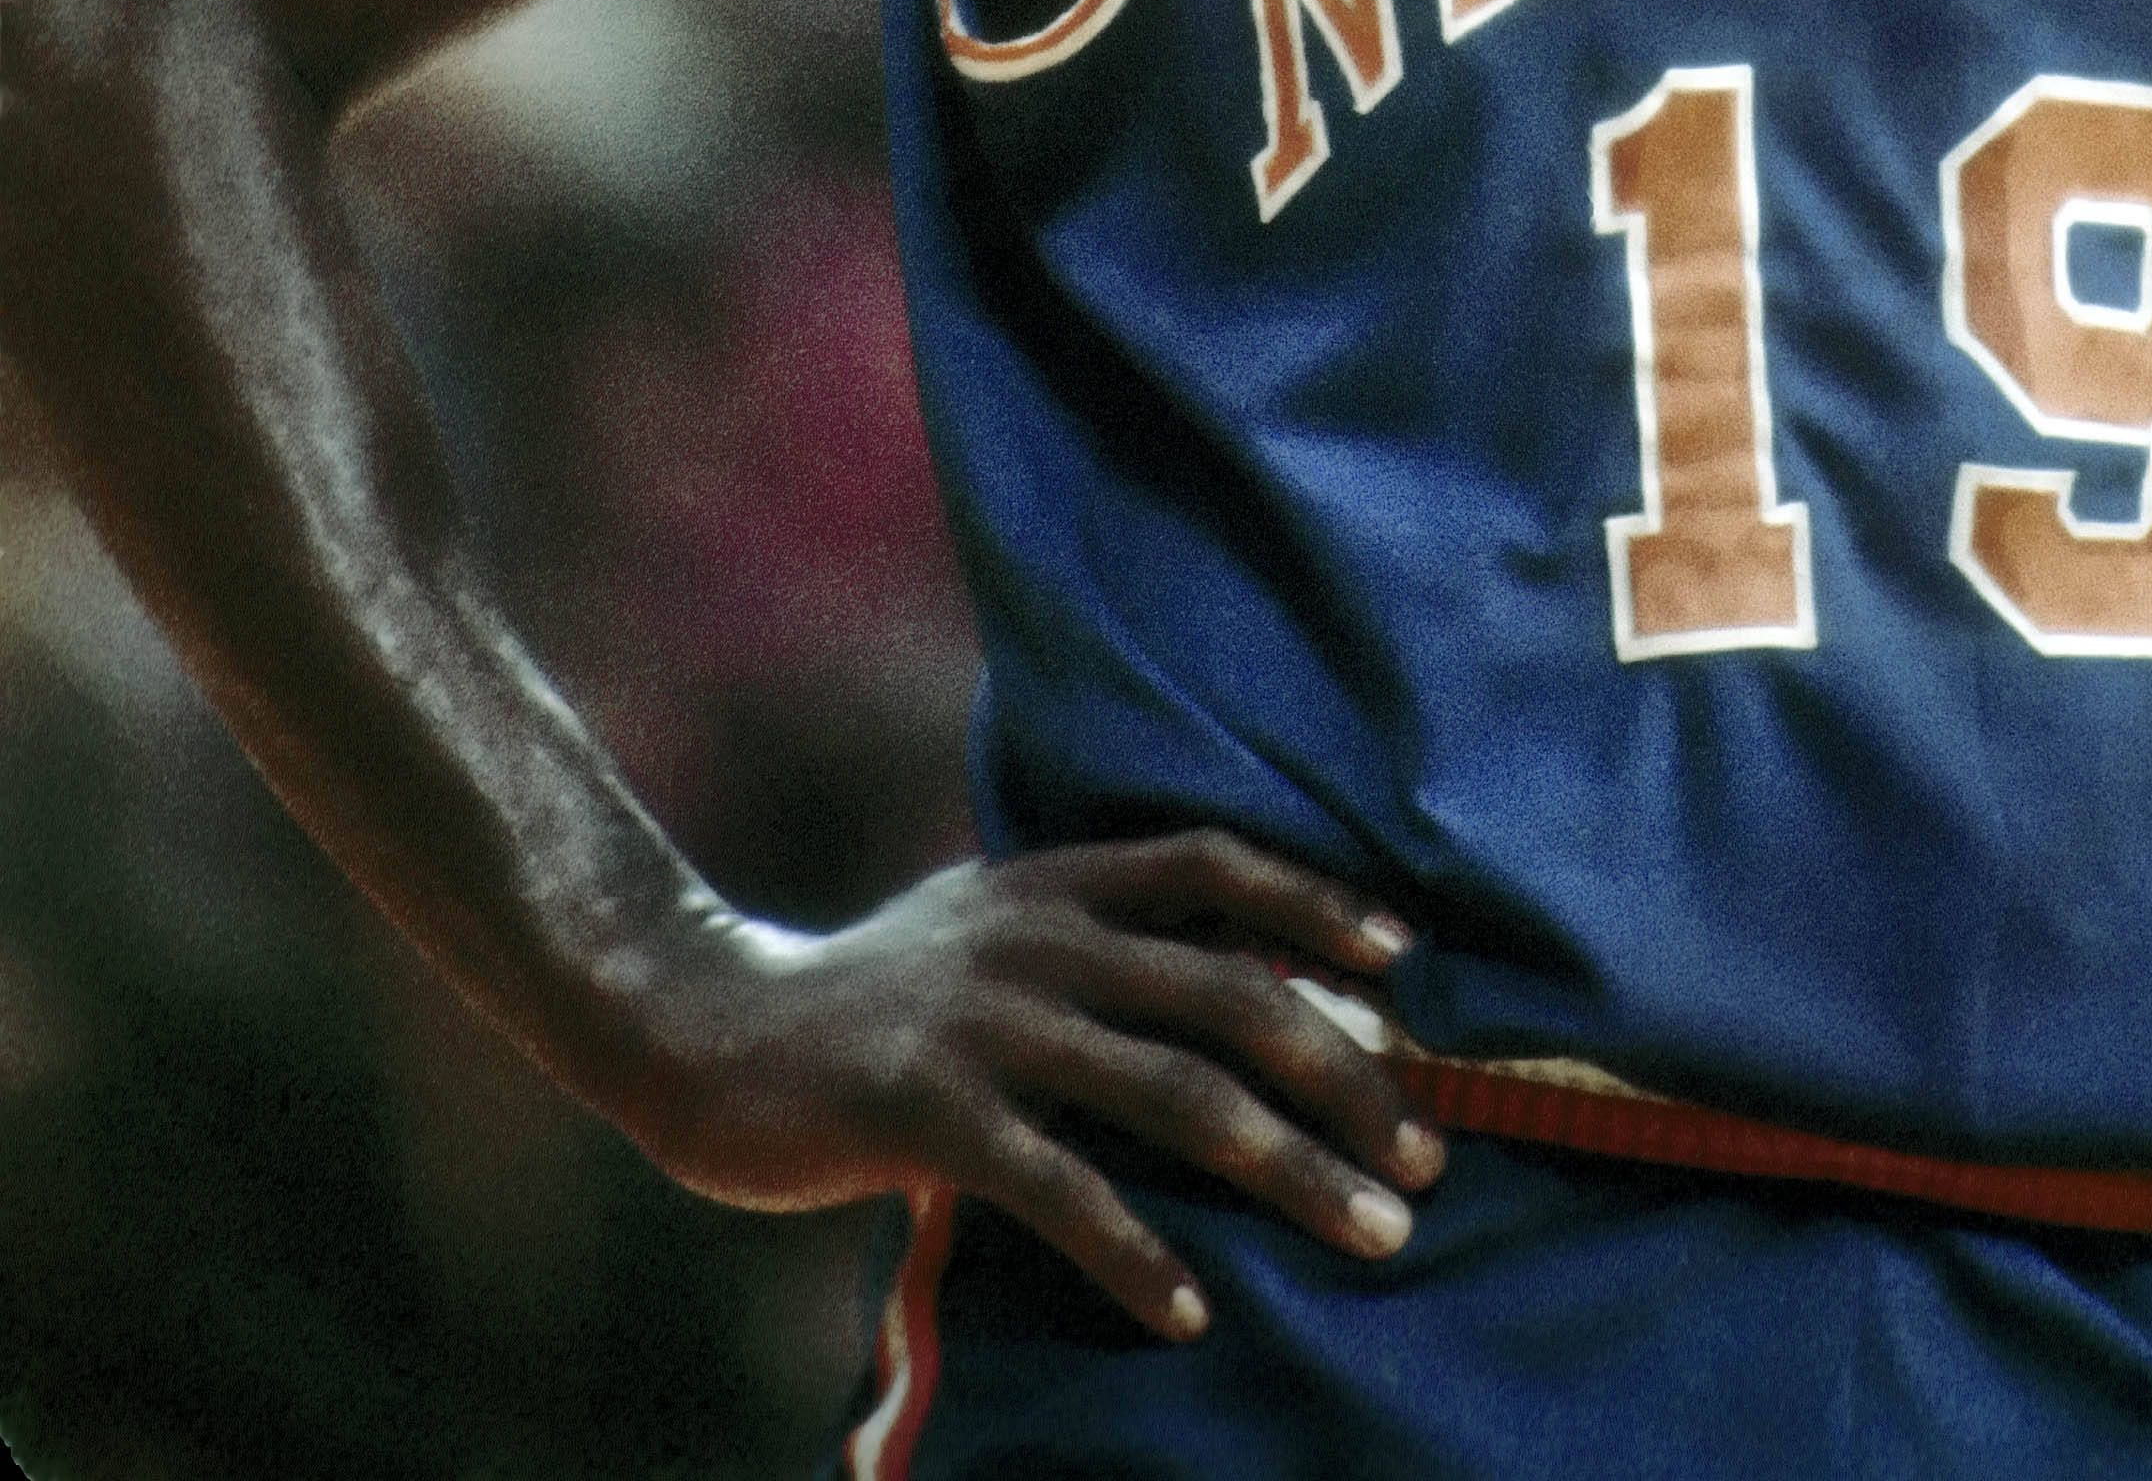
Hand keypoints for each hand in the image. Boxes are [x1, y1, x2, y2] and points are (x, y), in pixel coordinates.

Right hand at [616, 828, 1446, 1338]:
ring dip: (1289, 1169)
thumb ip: (1081, 945)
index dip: (1314, 904)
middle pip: (1231, 994)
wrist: (704, 1028)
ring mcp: (986, 1019)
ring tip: (1369, 1234)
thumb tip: (1220, 991)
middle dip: (1347, 1077)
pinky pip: (1060, 1185)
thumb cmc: (865, 999)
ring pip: (1176, 1091)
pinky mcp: (929, 1108)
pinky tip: (1190, 1311)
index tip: (1405, 960)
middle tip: (1425, 1156)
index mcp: (1053, 881)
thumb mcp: (981, 931)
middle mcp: (1037, 934)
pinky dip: (1135, 1251)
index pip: (1212, 864)